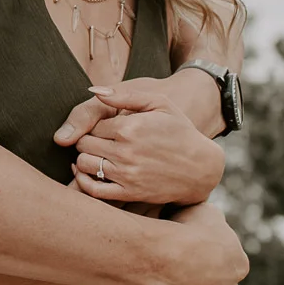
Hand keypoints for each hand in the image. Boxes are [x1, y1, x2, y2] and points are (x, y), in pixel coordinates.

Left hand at [56, 80, 223, 208]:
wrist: (200, 167)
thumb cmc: (179, 131)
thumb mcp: (159, 103)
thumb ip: (125, 95)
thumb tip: (94, 91)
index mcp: (130, 127)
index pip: (92, 125)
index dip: (95, 125)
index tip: (103, 128)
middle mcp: (125, 151)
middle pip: (84, 143)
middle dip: (86, 140)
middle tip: (97, 141)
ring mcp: (127, 174)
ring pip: (85, 164)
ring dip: (84, 158)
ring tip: (96, 155)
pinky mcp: (129, 193)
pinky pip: (93, 189)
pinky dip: (83, 181)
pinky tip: (87, 173)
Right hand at [144, 200, 248, 284]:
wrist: (161, 256)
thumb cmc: (183, 229)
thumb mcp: (206, 211)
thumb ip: (216, 221)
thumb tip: (214, 223)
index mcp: (239, 265)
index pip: (226, 265)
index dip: (206, 259)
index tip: (188, 252)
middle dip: (202, 284)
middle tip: (177, 270)